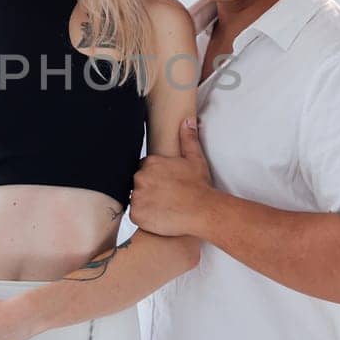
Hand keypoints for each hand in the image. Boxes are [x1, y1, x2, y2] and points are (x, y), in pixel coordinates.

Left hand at [129, 117, 213, 236]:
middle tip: (166, 198)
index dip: (155, 178)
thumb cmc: (200, 187)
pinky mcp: (136, 214)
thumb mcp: (195, 159)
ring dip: (146, 204)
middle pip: (138, 184)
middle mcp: (140, 177)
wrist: (203, 210)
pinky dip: (145, 218)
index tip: (165, 186)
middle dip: (149, 190)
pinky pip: (136, 215)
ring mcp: (137, 196)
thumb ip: (188, 139)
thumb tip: (187, 121)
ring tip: (164, 208)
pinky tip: (160, 217)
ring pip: (136, 199)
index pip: (144, 169)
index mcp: (151, 163)